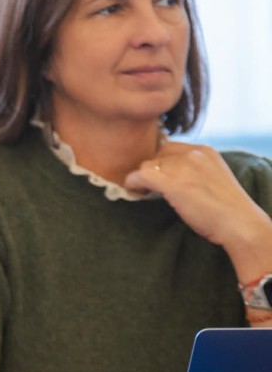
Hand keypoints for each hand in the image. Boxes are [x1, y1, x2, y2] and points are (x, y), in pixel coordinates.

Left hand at [123, 142, 271, 265]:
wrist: (238, 223)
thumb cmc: (226, 209)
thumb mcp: (211, 178)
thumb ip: (192, 171)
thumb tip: (166, 176)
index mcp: (205, 150)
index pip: (170, 147)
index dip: (162, 162)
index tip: (159, 176)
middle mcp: (193, 153)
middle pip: (157, 155)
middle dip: (153, 170)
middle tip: (150, 186)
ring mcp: (182, 166)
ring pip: (147, 165)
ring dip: (142, 178)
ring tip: (143, 191)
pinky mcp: (172, 182)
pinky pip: (139, 175)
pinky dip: (133, 184)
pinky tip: (135, 192)